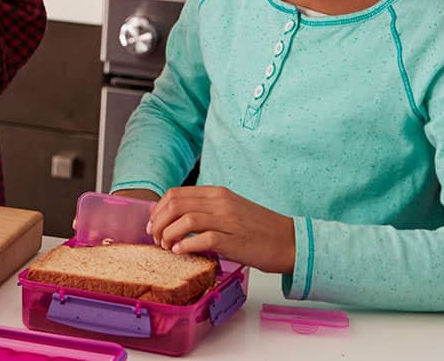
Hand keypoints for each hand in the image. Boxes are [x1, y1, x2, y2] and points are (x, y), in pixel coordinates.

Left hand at [147, 185, 294, 272]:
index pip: (175, 194)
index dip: (158, 210)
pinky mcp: (234, 240)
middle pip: (176, 205)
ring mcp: (228, 220)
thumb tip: (170, 215)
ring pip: (185, 219)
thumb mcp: (229, 209)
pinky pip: (202, 239)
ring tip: (166, 246)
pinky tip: (180, 251)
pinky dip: (185, 245)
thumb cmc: (257, 228)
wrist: (289, 241)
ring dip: (168, 234)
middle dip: (159, 222)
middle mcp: (221, 202)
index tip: (153, 224)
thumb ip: (203, 208)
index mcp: (217, 193)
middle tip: (156, 238)